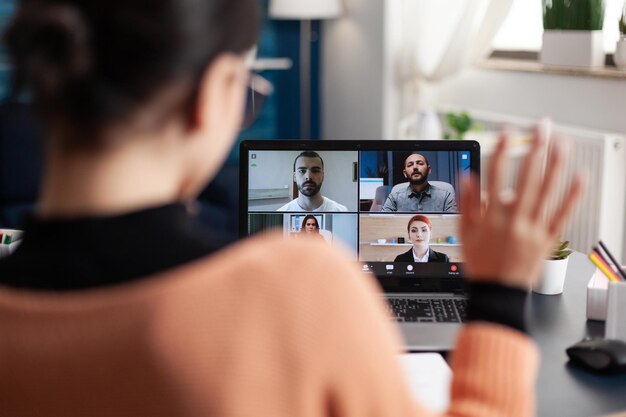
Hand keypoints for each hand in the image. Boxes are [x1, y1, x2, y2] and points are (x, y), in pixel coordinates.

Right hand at [459, 123, 584, 288]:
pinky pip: (563, 214)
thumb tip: (468, 178)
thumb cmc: (481, 264)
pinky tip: (580, 177)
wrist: (499, 293)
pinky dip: (573, 195)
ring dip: (556, 165)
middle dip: (534, 149)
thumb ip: (467, 204)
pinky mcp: (548, 239)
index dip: (502, 151)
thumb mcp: (465, 233)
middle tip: (540, 128)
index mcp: (492, 217)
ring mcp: (534, 229)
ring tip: (562, 143)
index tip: (508, 133)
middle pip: (527, 178)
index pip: (497, 176)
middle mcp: (515, 220)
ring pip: (547, 192)